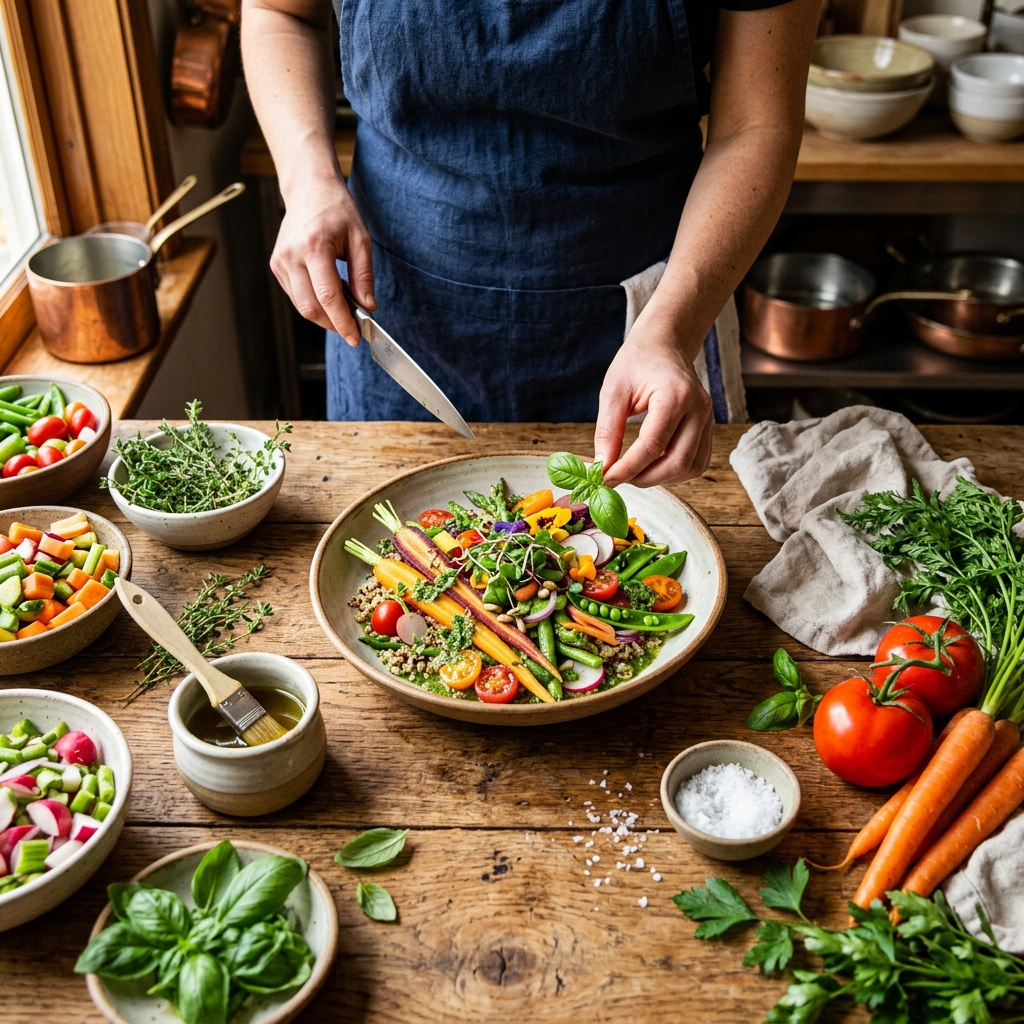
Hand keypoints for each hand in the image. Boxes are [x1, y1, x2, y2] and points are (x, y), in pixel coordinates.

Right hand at [271, 172, 374, 346]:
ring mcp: (280, 262)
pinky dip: (314, 303)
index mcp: (314, 247)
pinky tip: (328, 294)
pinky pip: (296, 296)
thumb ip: (364, 276)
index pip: (328, 297)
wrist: (309, 189)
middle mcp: (291, 256)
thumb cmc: (338, 210)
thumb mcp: (361, 240)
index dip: (342, 322)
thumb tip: (368, 307)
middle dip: (333, 324)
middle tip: (353, 327)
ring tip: (344, 305)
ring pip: (301, 306)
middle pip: (311, 307)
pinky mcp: (277, 266)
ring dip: (324, 315)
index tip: (355, 337)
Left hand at [595, 307, 713, 487]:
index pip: (652, 446)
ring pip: (690, 468)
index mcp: (676, 395)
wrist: (663, 346)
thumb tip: (603, 467)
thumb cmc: (637, 363)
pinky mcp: (709, 429)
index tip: (605, 479)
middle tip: (617, 478)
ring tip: (633, 471)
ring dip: (660, 479)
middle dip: (644, 478)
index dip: (627, 468)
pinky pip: (697, 463)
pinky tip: (652, 465)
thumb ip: (608, 431)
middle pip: (676, 462)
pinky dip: (673, 472)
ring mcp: (709, 419)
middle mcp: (699, 409)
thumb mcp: (613, 391)